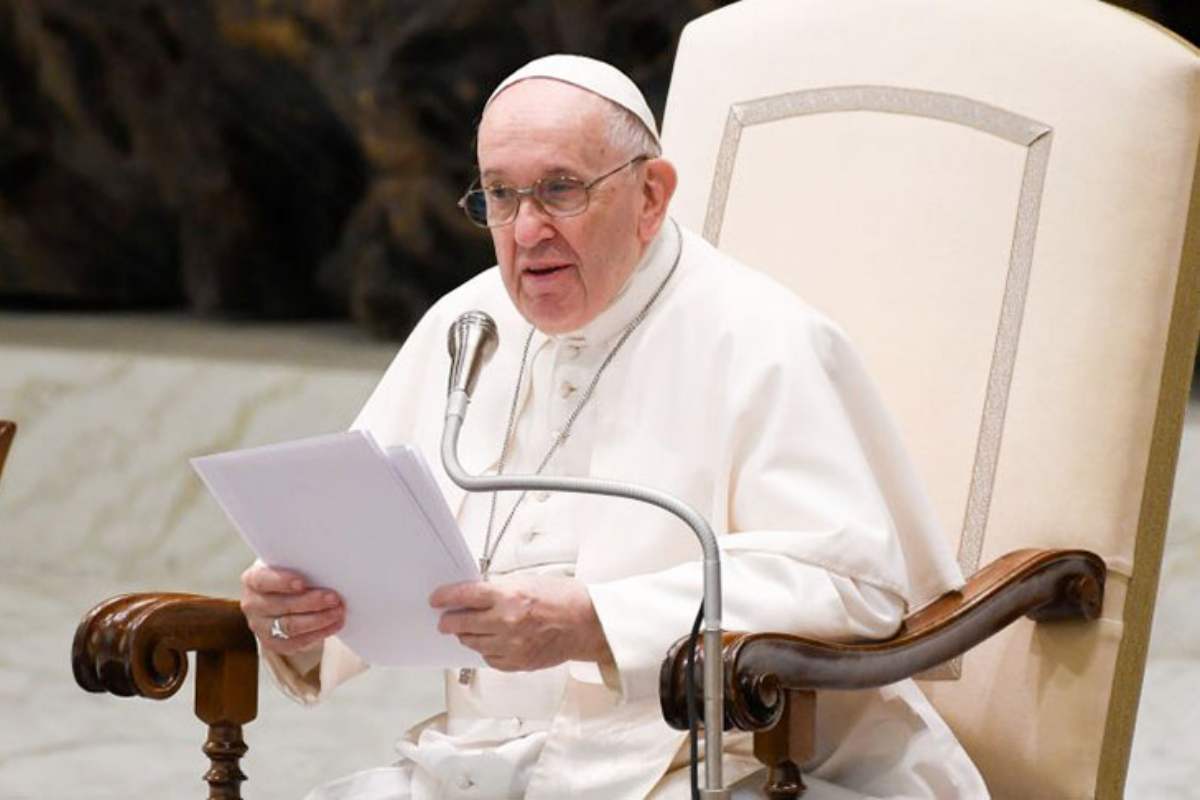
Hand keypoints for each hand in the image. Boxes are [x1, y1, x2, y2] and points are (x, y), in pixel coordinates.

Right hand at [240, 564, 344, 655]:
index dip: (282, 582)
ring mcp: (260, 626)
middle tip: (334, 598)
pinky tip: (335, 624)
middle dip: (311, 602)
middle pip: (281, 605)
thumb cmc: (289, 576)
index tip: (302, 583)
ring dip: (319, 619)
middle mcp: (252, 604)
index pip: (263, 581)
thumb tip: (327, 567)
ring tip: (338, 611)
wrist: (282, 598)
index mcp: (252, 579)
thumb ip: (301, 565)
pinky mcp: (273, 643)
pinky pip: (297, 642)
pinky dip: (319, 633)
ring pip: (290, 626)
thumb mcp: (290, 565)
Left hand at [430, 575, 611, 671]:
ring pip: (472, 643)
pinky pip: (489, 659)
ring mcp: (511, 645)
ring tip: (468, 629)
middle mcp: (506, 622)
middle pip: (461, 623)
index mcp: (508, 596)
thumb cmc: (563, 599)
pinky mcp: (517, 663)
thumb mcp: (527, 581)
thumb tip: (475, 595)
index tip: (437, 599)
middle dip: (449, 621)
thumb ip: (499, 589)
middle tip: (445, 619)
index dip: (445, 597)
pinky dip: (485, 650)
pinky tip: (490, 642)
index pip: (464, 596)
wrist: (587, 623)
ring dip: (466, 635)